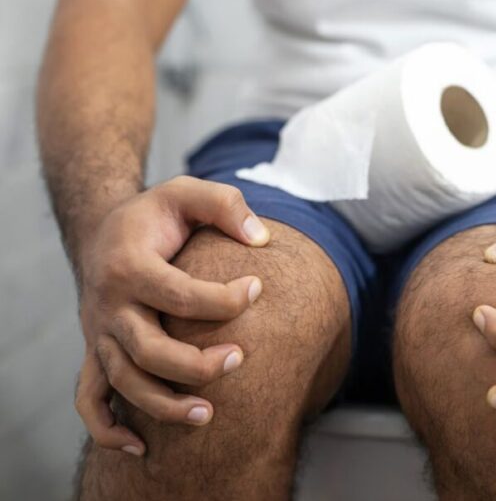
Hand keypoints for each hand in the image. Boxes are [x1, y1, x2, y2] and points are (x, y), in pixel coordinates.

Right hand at [74, 176, 269, 455]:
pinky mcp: (97, 352)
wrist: (103, 229)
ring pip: (124, 382)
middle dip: (197, 363)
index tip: (259, 288)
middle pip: (148, 350)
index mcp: (129, 265)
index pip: (179, 295)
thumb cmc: (154, 215)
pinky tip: (139, 447)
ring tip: (209, 414)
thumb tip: (262, 238)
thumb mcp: (186, 191)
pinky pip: (90, 399)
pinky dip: (107, 428)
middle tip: (242, 357)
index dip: (225, 299)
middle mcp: (108, 305)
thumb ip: (225, 204)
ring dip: (164, 403)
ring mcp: (99, 334)